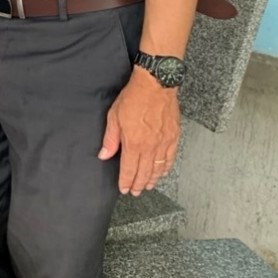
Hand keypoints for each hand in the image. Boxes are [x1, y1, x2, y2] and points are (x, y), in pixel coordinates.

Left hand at [98, 67, 180, 194]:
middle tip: (135, 192)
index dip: (126, 182)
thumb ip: (110, 139)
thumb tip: (104, 155)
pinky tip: (162, 172)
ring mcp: (164, 143)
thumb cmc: (133, 98)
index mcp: (134, 143)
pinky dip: (166, 168)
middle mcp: (150, 147)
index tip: (124, 189)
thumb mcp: (114, 117)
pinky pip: (170, 158)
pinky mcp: (174, 137)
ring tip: (148, 186)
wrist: (156, 85)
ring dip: (152, 179)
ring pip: (158, 168)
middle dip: (139, 184)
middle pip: (144, 172)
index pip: (129, 170)